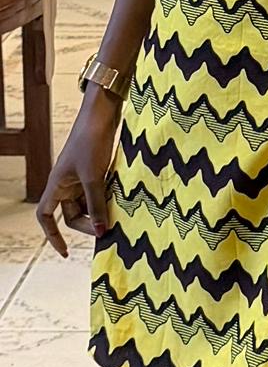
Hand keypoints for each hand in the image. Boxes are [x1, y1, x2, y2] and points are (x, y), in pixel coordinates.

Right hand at [35, 85, 121, 256]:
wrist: (103, 115)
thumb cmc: (91, 142)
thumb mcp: (94, 177)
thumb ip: (97, 205)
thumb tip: (101, 232)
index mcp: (56, 185)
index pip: (45, 217)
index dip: (52, 235)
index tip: (65, 252)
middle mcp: (66, 183)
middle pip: (72, 214)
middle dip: (88, 224)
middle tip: (107, 229)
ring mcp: (81, 177)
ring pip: (88, 204)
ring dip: (100, 212)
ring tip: (118, 216)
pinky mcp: (96, 170)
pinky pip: (99, 193)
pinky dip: (108, 200)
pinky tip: (122, 203)